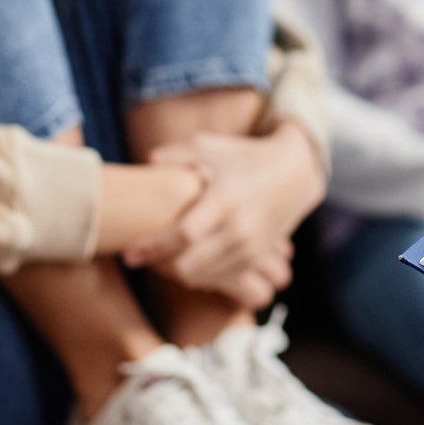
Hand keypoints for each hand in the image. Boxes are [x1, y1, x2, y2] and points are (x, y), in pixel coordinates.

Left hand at [122, 121, 323, 299]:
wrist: (294, 173)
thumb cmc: (243, 156)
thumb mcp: (208, 146)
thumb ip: (173, 155)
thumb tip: (144, 165)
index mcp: (224, 201)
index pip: (183, 235)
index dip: (153, 247)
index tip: (128, 253)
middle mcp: (239, 229)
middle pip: (189, 265)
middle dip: (159, 266)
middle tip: (139, 257)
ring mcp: (251, 247)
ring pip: (203, 277)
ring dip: (176, 272)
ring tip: (158, 259)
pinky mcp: (257, 257)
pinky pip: (220, 278)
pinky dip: (198, 275)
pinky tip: (184, 261)